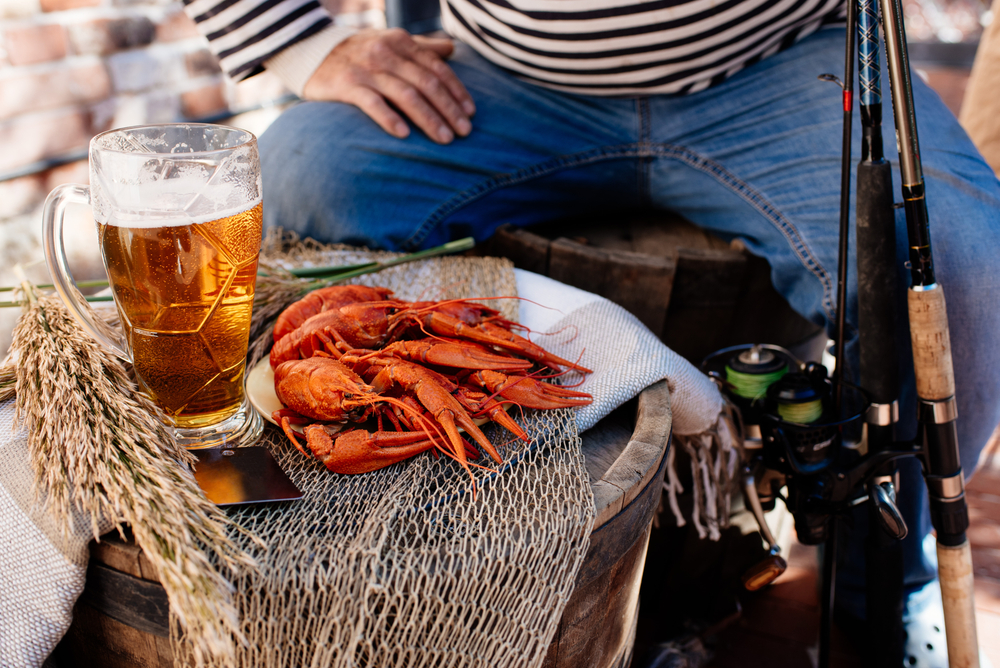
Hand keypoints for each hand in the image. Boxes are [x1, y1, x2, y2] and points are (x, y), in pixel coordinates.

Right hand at [303, 28, 475, 143]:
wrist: (310, 50)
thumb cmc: (358, 52)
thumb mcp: (390, 42)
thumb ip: (421, 47)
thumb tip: (452, 49)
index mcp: (401, 42)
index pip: (437, 68)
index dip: (456, 91)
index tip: (471, 113)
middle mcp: (386, 53)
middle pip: (426, 84)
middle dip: (449, 110)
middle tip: (465, 132)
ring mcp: (367, 69)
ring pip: (405, 95)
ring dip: (428, 119)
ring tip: (444, 139)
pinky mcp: (347, 85)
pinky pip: (372, 103)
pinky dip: (389, 119)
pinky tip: (404, 135)